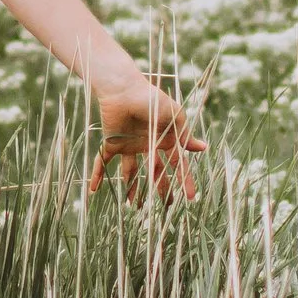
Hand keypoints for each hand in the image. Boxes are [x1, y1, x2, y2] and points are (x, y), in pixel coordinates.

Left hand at [90, 71, 204, 198]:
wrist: (124, 89)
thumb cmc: (151, 99)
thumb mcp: (174, 116)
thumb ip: (185, 135)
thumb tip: (203, 148)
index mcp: (164, 139)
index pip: (177, 164)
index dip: (184, 180)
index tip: (190, 198)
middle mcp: (147, 145)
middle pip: (155, 172)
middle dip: (161, 189)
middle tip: (165, 208)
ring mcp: (129, 146)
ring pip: (131, 173)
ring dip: (132, 189)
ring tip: (135, 207)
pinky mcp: (111, 144)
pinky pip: (103, 162)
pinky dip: (98, 175)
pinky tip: (94, 189)